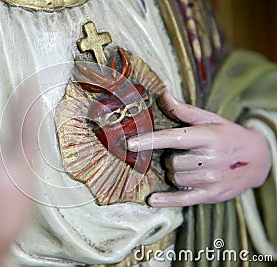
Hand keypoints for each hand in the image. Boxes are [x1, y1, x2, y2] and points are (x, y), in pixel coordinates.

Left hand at [128, 92, 270, 206]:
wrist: (259, 160)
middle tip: (186, 154)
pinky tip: (153, 199)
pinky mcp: (210, 195)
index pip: (173, 138)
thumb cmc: (228, 135)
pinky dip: (166, 200)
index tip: (130, 143)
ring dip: (175, 173)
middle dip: (171, 158)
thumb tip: (163, 95)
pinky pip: (182, 199)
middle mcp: (209, 159)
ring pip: (174, 178)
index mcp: (207, 137)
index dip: (150, 140)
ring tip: (192, 167)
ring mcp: (211, 180)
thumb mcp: (211, 120)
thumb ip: (185, 110)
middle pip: (171, 162)